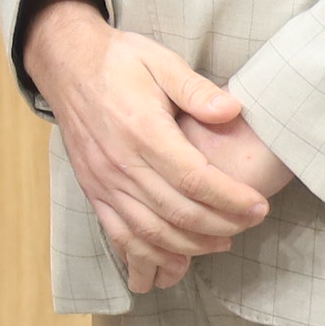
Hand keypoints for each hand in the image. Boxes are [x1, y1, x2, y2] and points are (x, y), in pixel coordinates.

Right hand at [19, 0, 273, 288]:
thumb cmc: (118, 62)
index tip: (259, 207)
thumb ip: (195, 88)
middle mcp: (120, 163)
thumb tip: (231, 110)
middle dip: (219, 225)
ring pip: (149, 231)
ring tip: (222, 244)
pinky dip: (147, 257)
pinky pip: (120, 235)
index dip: (229, 199)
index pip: (193, 178)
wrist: (65, 65)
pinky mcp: (94, 191)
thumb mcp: (160, 61)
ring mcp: (104, 182)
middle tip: (250, 224)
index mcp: (141, 130)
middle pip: (176, 211)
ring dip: (189, 246)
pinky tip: (172, 265)